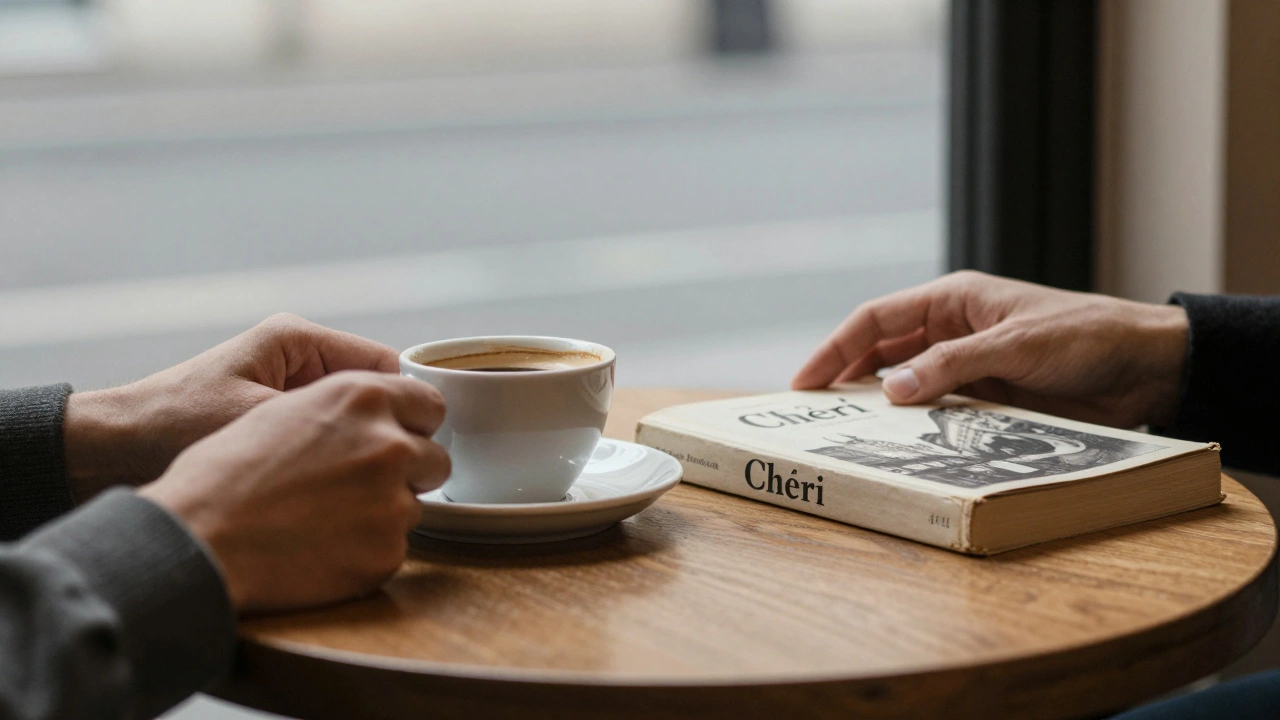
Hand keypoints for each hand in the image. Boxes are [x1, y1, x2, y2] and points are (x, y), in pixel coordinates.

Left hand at [64, 314, 398, 499]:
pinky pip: (328, 436)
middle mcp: (297, 358)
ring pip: (356, 418)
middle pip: (375, 392)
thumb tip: (401, 439)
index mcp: (298, 340)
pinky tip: (336, 489)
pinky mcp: (275, 416)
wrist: (106, 453)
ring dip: (361, 448)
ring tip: (366, 483)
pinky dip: (336, 460)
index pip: (387, 367)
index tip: (418, 452)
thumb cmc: (174, 429)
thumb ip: (330, 421)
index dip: (409, 410)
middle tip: (395, 474)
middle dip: (388, 430)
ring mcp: (287, 386)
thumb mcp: (259, 423)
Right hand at [139, 371, 449, 611]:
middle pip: (435, 458)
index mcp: (361, 398)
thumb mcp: (285, 406)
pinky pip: (393, 548)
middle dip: (407, 470)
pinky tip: (319, 548)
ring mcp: (392, 502)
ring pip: (413, 506)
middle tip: (358, 484)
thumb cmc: (223, 471)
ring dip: (383, 511)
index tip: (397, 436)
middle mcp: (388, 445)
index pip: (429, 403)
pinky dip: (365, 550)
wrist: (196, 538)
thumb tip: (389, 410)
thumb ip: (348, 404)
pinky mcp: (385, 554)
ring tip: (323, 518)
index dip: (412, 423)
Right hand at [791, 271, 1189, 427]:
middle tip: (811, 414)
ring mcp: (968, 366)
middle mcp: (952, 330)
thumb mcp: (1015, 346)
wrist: (1146, 367)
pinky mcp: (988, 398)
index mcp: (953, 300)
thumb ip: (951, 366)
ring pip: (907, 385)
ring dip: (880, 406)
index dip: (834, 349)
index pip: (875, 320)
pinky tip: (900, 446)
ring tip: (845, 432)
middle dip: (845, 379)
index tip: (805, 382)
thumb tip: (891, 390)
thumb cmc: (1086, 336)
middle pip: (881, 352)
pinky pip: (939, 413)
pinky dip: (916, 428)